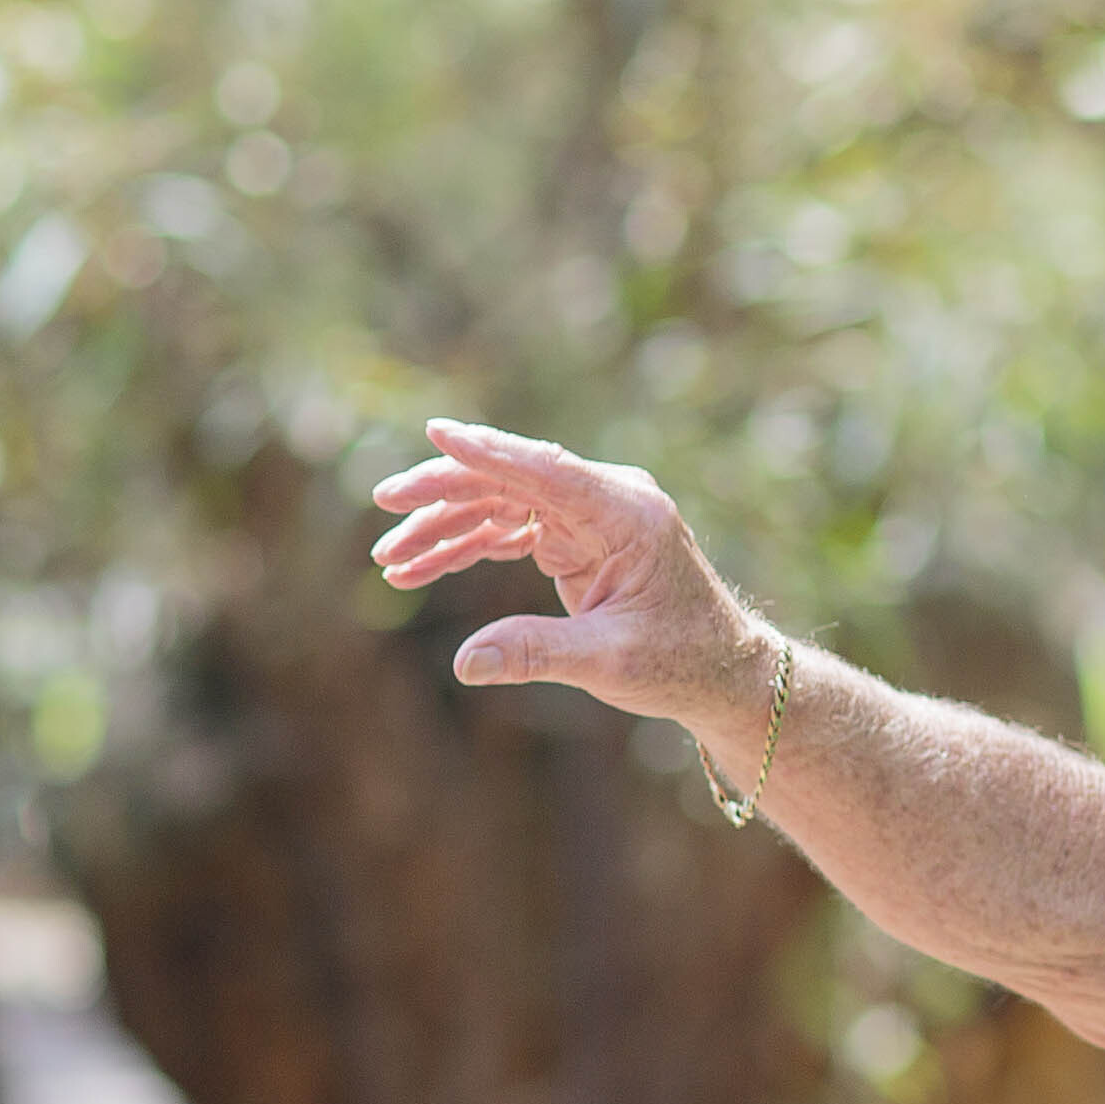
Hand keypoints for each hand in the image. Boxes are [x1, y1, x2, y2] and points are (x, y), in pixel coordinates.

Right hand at [363, 419, 769, 726]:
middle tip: (385, 504)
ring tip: (388, 560)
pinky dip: (464, 548)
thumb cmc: (681, 661)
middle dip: (445, 491)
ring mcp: (588, 516)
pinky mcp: (574, 538)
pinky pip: (508, 531)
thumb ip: (538, 653)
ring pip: (501, 504)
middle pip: (512, 480)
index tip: (439, 432)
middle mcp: (608, 501)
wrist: (719, 671)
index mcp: (628, 513)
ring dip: (444, 527)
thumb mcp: (610, 661)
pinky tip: (417, 568)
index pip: (549, 470)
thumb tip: (465, 663)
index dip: (491, 451)